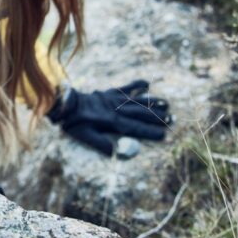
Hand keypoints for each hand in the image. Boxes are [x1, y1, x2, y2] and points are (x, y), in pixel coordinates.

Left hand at [47, 80, 171, 155]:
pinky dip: (137, 85)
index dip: (151, 132)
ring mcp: (114, 100)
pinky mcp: (109, 93)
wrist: (64, 103)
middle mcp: (117, 110)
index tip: (165, 135)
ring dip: (153, 103)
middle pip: (142, 114)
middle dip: (158, 117)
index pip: (136, 129)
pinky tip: (147, 83)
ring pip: (138, 101)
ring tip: (168, 104)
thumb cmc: (74, 124)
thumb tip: (119, 153)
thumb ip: (103, 145)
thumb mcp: (85, 137)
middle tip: (173, 120)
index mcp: (113, 122)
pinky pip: (126, 87)